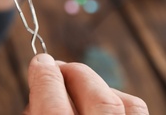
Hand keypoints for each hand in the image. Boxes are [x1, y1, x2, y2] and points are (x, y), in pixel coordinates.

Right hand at [25, 54, 148, 113]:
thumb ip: (36, 110)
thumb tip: (39, 80)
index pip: (53, 102)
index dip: (45, 75)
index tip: (40, 61)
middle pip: (96, 97)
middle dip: (73, 72)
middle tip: (55, 67)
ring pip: (119, 102)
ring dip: (95, 83)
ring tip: (76, 83)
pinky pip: (135, 110)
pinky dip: (116, 99)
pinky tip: (98, 102)